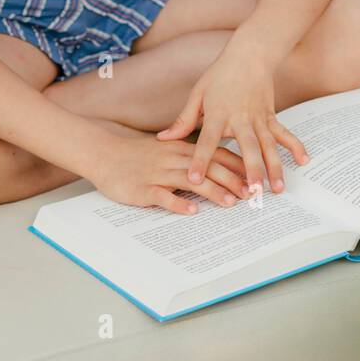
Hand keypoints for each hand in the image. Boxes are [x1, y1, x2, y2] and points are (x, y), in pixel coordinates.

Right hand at [87, 132, 246, 215]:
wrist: (104, 154)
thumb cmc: (137, 155)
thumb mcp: (167, 150)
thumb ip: (191, 157)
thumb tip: (219, 168)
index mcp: (182, 149)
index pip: (217, 154)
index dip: (238, 166)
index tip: (255, 177)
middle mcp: (173, 159)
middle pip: (209, 168)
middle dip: (232, 181)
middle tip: (251, 195)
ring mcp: (158, 173)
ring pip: (190, 181)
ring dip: (212, 192)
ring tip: (230, 204)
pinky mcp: (143, 188)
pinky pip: (162, 196)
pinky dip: (178, 204)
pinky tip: (191, 212)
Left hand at [156, 40, 308, 194]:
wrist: (250, 54)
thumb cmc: (220, 75)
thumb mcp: (197, 94)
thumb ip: (183, 120)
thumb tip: (163, 139)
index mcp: (218, 113)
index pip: (207, 140)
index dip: (200, 160)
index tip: (195, 179)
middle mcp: (241, 118)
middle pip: (247, 147)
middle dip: (251, 170)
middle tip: (252, 193)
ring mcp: (259, 118)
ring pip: (269, 146)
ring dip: (274, 167)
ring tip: (278, 188)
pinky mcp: (271, 116)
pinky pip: (284, 134)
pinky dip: (295, 146)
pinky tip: (304, 161)